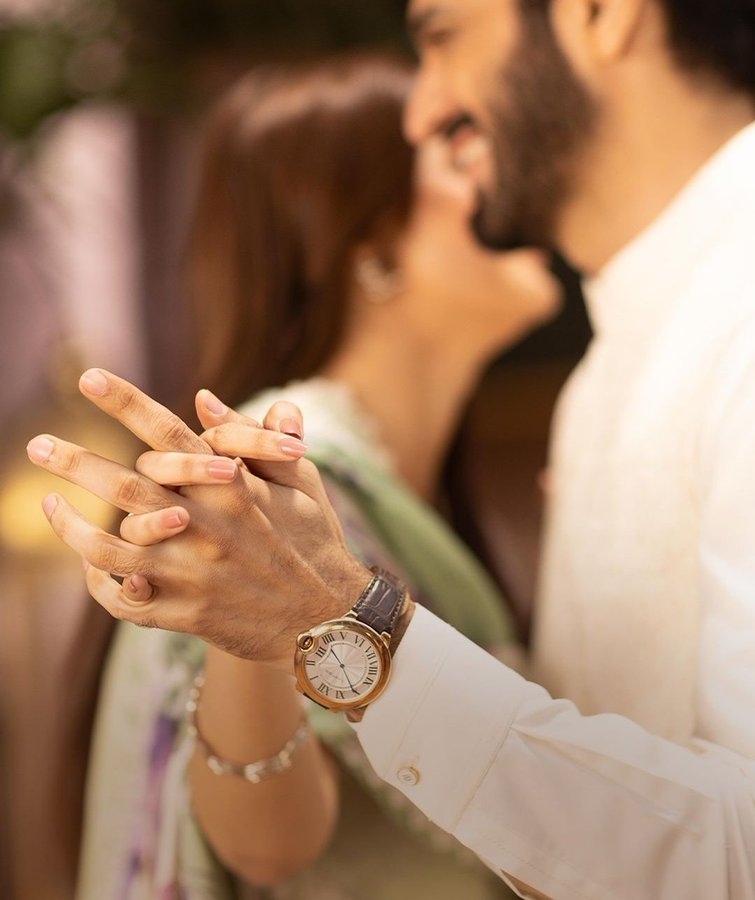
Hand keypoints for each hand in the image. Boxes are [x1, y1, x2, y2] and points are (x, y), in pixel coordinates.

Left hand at [27, 370, 369, 666]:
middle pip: (124, 486)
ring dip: (70, 526)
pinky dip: (99, 581)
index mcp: (233, 487)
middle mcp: (206, 527)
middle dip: (75, 460)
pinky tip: (87, 563)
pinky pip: (123, 599)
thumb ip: (253, 436)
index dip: (125, 402)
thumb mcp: (300, 480)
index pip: (168, 433)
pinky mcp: (185, 613)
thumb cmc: (315, 540)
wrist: (327, 618)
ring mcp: (192, 574)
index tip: (87, 377)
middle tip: (37, 445)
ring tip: (48, 504)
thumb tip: (202, 398)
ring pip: (110, 547)